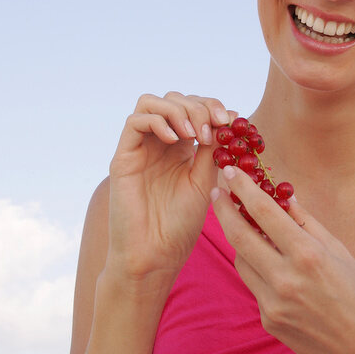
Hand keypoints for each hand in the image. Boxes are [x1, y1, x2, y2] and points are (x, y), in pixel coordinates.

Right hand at [107, 92, 233, 282]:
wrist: (156, 254)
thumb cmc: (180, 224)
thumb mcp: (205, 179)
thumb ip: (212, 149)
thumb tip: (231, 117)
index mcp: (181, 147)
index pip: (192, 108)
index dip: (210, 106)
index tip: (229, 120)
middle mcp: (158, 143)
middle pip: (173, 99)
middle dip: (197, 106)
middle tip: (213, 126)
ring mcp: (139, 148)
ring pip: (151, 102)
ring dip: (177, 110)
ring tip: (194, 134)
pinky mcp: (123, 157)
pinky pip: (134, 121)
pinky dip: (157, 122)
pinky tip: (174, 141)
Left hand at [210, 166, 354, 353]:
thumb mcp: (340, 252)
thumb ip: (308, 223)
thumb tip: (285, 197)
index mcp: (307, 255)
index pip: (264, 212)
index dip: (243, 188)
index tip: (230, 170)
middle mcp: (285, 279)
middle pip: (238, 236)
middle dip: (224, 210)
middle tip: (217, 192)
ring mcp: (273, 303)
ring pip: (242, 261)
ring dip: (242, 241)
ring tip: (250, 227)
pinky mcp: (268, 321)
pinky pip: (255, 286)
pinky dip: (259, 271)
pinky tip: (274, 267)